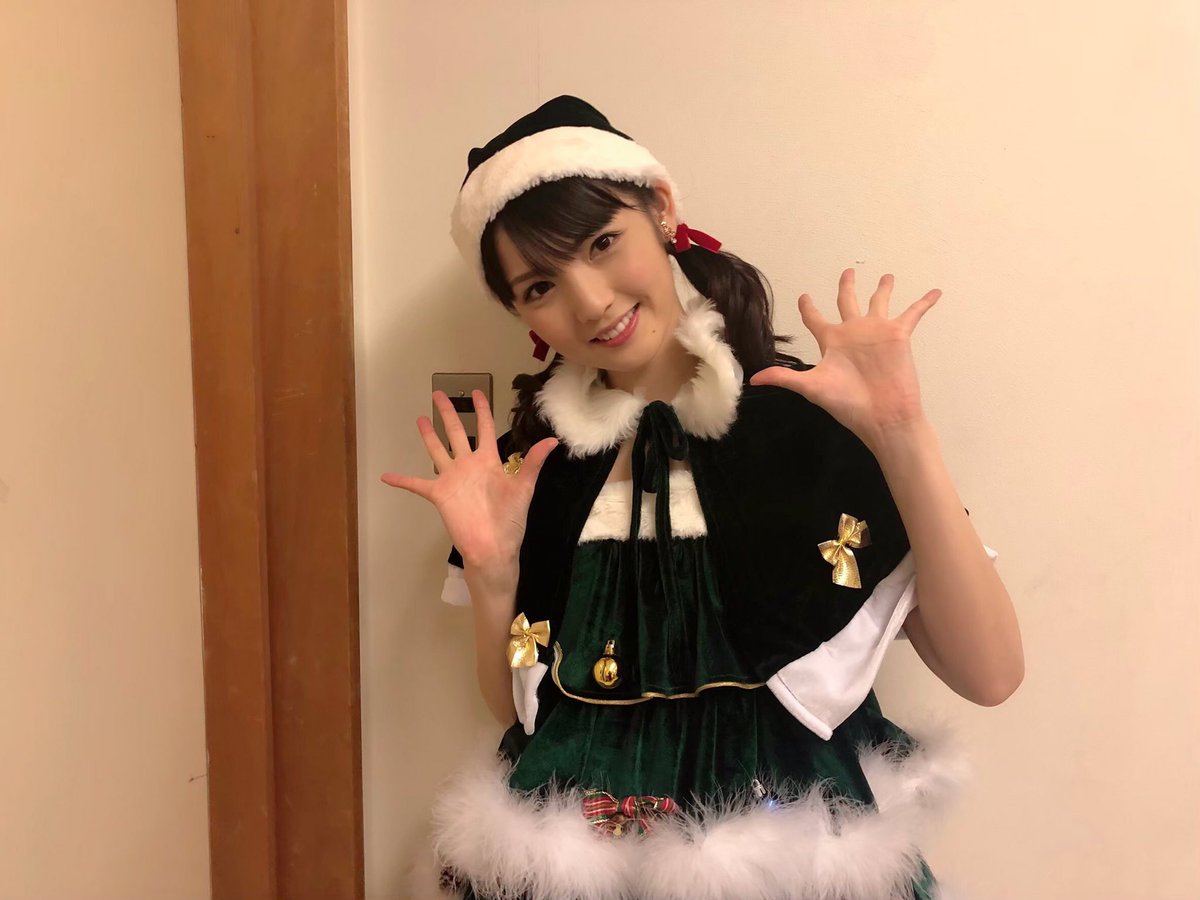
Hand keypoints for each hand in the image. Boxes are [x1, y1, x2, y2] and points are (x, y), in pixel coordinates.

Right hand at [380, 390, 558, 567]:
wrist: (494, 548)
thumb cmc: (510, 521)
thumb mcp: (524, 488)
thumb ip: (533, 463)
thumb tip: (553, 441)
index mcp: (489, 462)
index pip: (486, 429)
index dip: (481, 410)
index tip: (476, 392)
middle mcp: (469, 466)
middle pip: (457, 433)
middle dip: (448, 413)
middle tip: (439, 394)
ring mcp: (453, 480)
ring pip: (437, 451)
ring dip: (428, 436)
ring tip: (419, 419)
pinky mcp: (440, 495)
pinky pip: (417, 484)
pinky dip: (402, 480)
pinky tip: (387, 475)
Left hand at [749, 268, 940, 451]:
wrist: (882, 416)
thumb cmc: (848, 404)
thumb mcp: (812, 387)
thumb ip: (785, 378)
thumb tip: (754, 380)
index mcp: (832, 342)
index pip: (816, 319)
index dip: (808, 307)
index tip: (804, 296)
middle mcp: (853, 333)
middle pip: (847, 302)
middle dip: (846, 286)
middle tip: (848, 271)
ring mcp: (876, 333)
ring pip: (879, 302)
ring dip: (883, 289)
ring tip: (887, 276)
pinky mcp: (898, 336)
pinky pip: (913, 313)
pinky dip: (924, 302)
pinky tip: (935, 291)